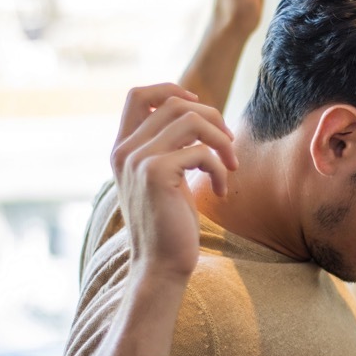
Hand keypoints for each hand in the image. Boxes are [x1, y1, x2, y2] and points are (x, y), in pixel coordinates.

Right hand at [110, 84, 236, 280]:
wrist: (161, 265)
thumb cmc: (171, 224)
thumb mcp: (167, 179)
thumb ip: (170, 148)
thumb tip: (199, 115)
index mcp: (124, 148)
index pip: (138, 95)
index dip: (172, 90)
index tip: (201, 110)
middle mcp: (125, 150)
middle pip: (174, 103)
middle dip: (213, 118)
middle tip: (229, 146)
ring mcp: (138, 160)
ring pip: (191, 120)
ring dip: (222, 140)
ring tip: (231, 165)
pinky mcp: (156, 173)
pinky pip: (202, 152)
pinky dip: (221, 169)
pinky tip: (220, 191)